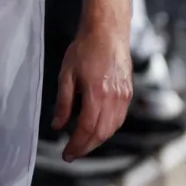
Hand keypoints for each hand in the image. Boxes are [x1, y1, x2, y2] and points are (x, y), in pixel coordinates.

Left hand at [51, 22, 132, 160]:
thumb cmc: (85, 48)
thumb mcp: (66, 74)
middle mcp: (114, 98)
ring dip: (97, 141)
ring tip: (82, 144)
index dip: (76, 145)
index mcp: (97, 93)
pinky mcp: (128, 93)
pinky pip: (119, 119)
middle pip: (101, 133)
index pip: (86, 129)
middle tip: (72, 153)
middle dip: (85, 147)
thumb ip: (63, 102)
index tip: (66, 153)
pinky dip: (108, 129)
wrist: (107, 31)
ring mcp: (124, 96)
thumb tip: (57, 125)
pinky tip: (97, 129)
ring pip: (112, 129)